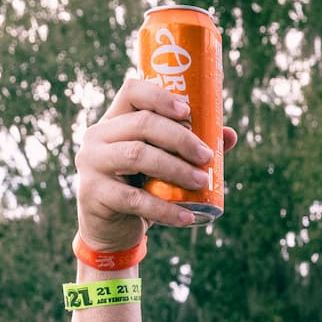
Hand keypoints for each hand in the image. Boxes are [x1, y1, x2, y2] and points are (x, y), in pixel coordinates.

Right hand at [72, 75, 237, 252]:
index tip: (188, 112)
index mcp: (113, 121)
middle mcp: (97, 136)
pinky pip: (135, 199)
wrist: (108, 229)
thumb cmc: (137, 188)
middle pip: (142, 123)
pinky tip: (186, 216)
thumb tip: (229, 136)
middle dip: (180, 138)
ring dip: (175, 168)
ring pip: (138, 155)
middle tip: (205, 156)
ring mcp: (92, 163)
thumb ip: (187, 149)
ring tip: (201, 182)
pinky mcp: (94, 193)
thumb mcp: (158, 166)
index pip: (132, 92)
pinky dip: (165, 209)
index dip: (160, 96)